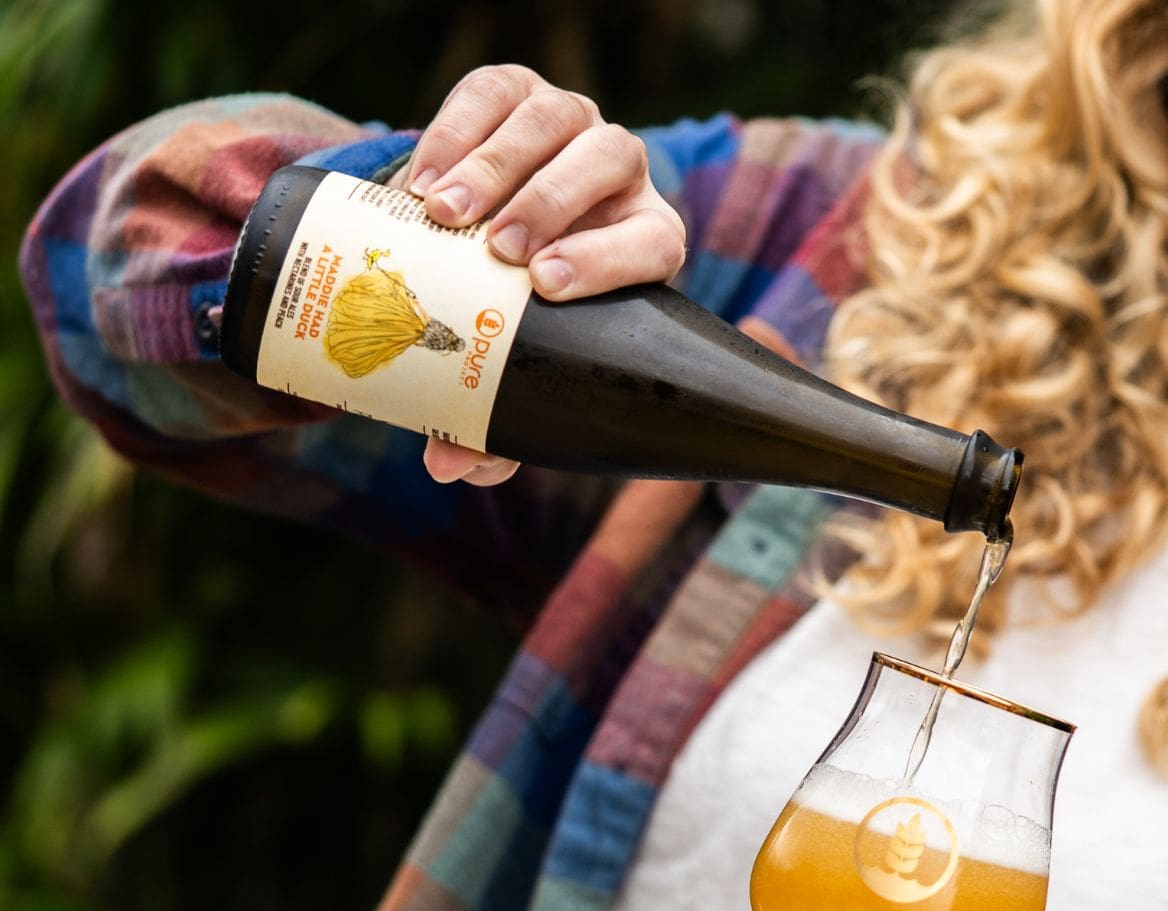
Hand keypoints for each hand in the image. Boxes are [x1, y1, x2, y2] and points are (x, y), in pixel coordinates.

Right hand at [395, 65, 686, 485]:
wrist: (479, 232)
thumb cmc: (517, 316)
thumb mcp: (518, 363)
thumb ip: (495, 418)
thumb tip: (447, 467)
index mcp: (646, 245)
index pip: (654, 243)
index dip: (608, 261)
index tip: (546, 286)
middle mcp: (621, 177)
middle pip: (606, 163)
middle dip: (548, 204)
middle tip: (492, 250)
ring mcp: (572, 122)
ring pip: (552, 122)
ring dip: (494, 166)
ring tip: (441, 216)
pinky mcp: (517, 91)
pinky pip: (496, 92)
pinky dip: (456, 129)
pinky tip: (418, 177)